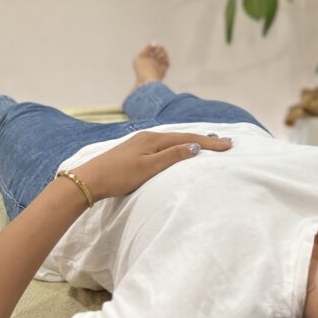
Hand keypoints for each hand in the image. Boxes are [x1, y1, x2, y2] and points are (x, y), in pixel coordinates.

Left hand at [69, 131, 231, 202]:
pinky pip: (164, 145)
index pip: (188, 139)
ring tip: (207, 144)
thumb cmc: (118, 176)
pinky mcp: (134, 151)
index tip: (229, 146)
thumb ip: (172, 156)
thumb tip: (195, 147)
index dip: (209, 143)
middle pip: (182, 136)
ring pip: (173, 140)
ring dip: (191, 142)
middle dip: (204, 139)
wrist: (88, 181)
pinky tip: (179, 149)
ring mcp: (140, 143)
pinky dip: (178, 146)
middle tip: (224, 143)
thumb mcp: (148, 168)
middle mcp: (148, 137)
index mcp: (154, 139)